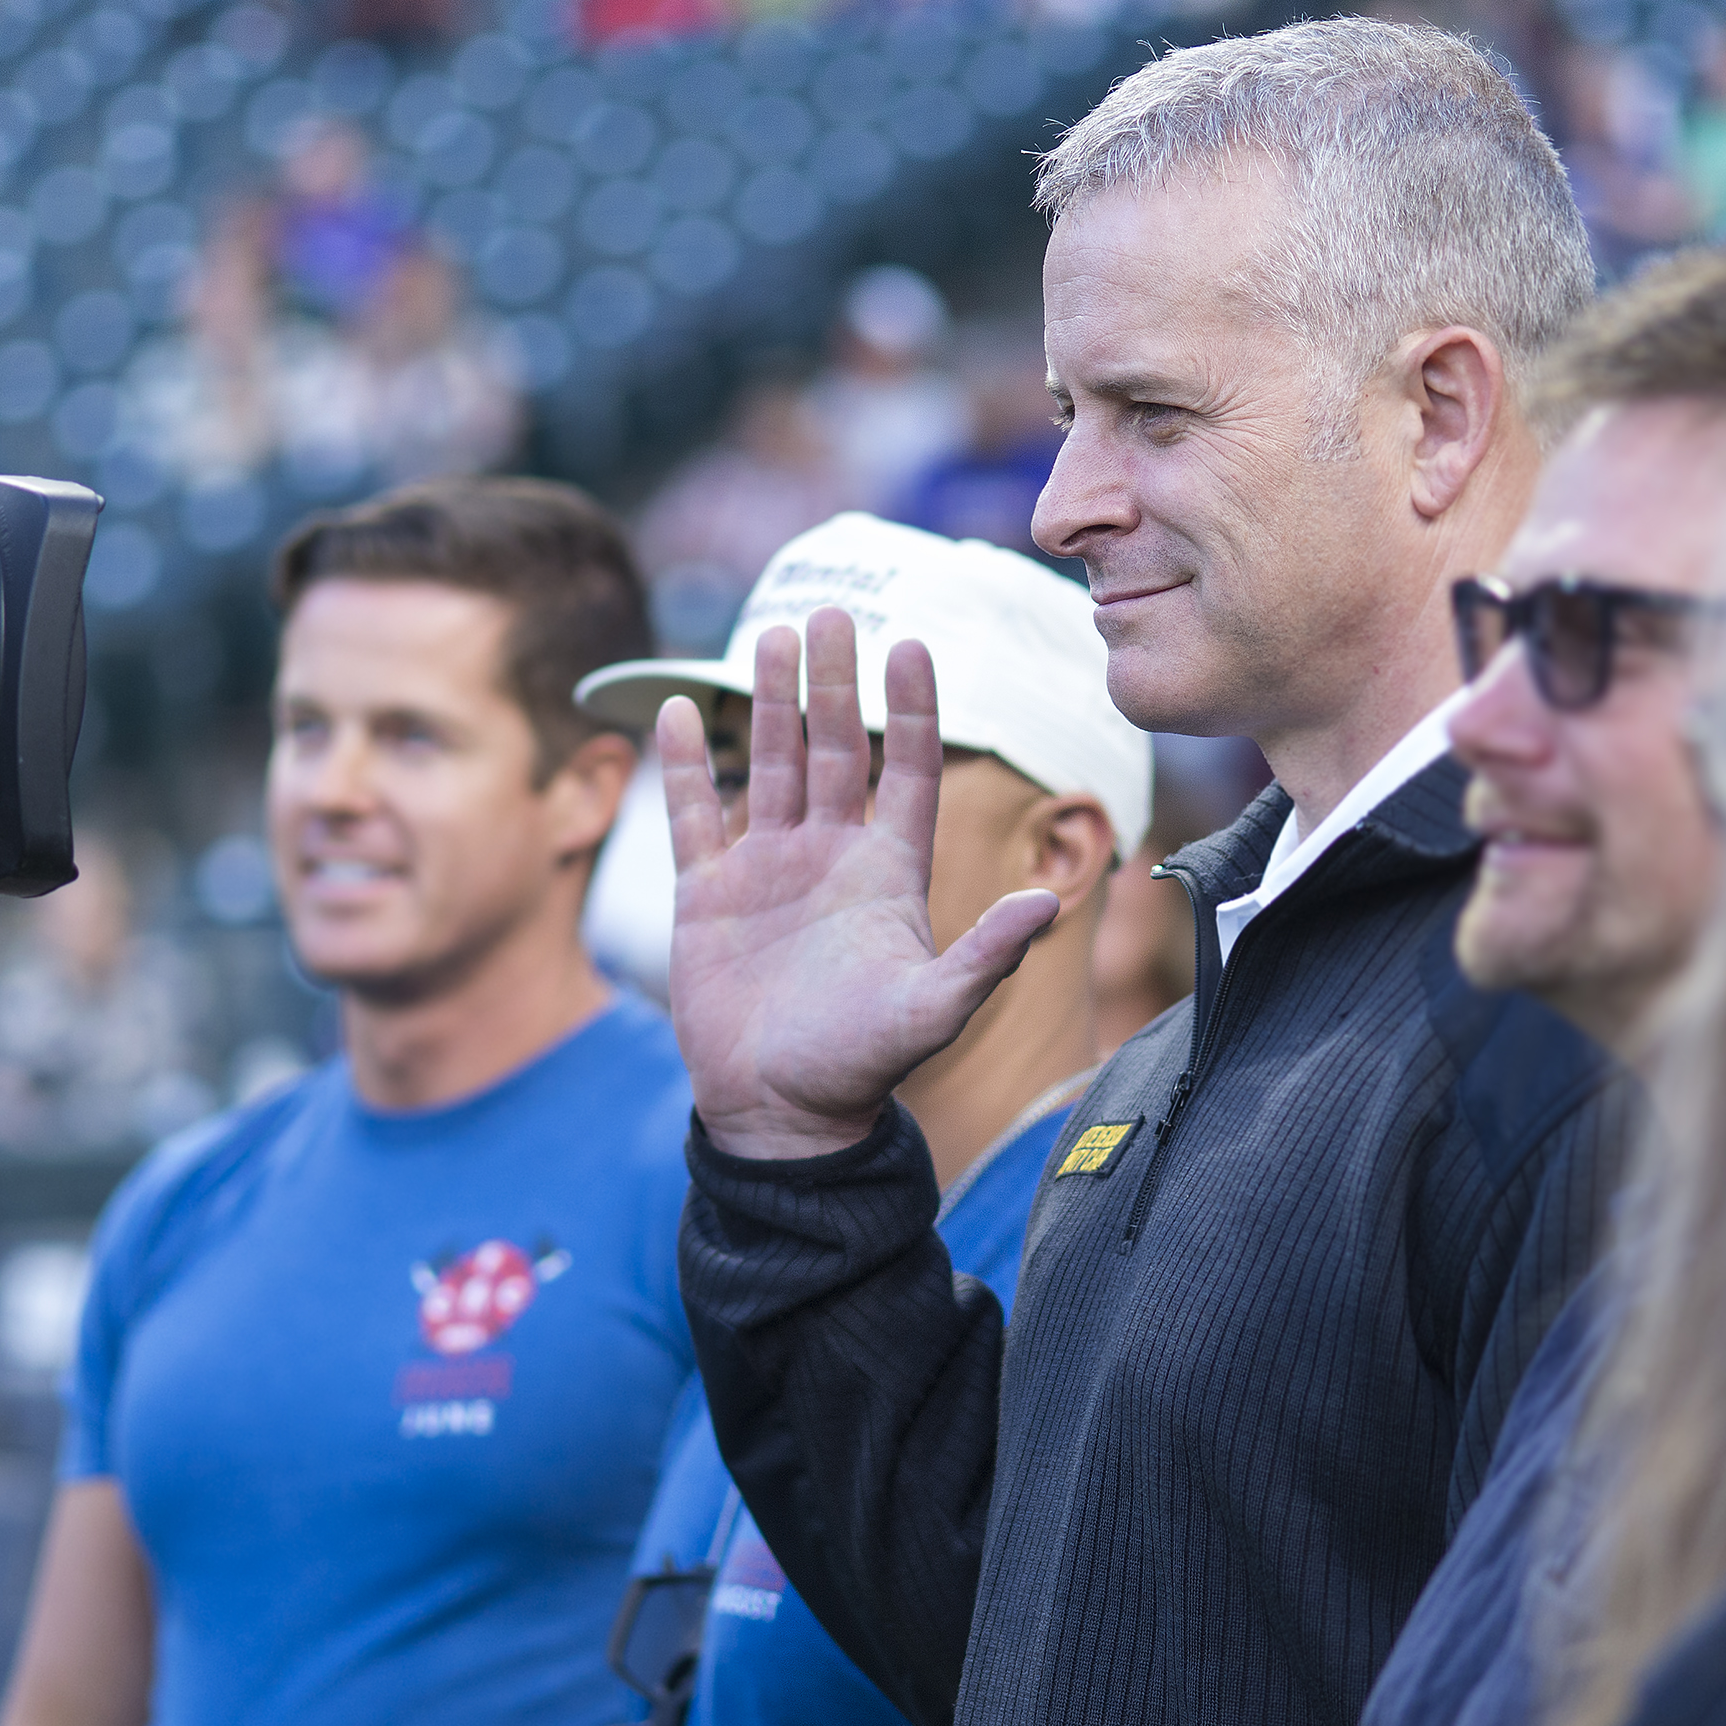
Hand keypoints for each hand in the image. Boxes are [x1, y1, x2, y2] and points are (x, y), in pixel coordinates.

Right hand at [663, 607, 1059, 1157]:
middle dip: (836, 682)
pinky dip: (687, 764)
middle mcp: (830, 857)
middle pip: (837, 749)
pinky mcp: (707, 894)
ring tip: (772, 635)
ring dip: (772, 702)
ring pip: (771, 763)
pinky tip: (678, 711)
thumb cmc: (861, 1066)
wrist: (777, 1113)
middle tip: (830, 613)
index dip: (914, 709)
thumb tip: (1047, 905)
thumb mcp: (932, 1012)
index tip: (913, 643)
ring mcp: (767, 869)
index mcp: (888, 873)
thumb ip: (986, 957)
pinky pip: (696, 813)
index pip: (908, 771)